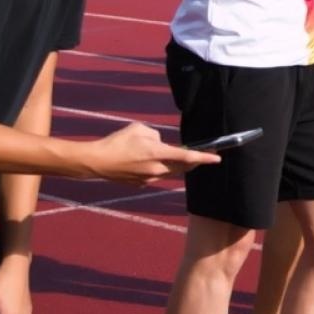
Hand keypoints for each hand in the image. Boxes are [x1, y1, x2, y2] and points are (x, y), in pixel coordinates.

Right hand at [84, 122, 220, 184]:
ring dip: (177, 166)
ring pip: (170, 173)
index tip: (217, 158)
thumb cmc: (117, 142)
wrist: (96, 162)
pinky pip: (157, 176)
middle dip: (194, 162)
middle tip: (201, 156)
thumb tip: (161, 143)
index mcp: (157, 153)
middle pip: (182, 168)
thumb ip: (156, 135)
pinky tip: (151, 163)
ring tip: (178, 157)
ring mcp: (148, 179)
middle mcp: (156, 169)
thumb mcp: (139, 129)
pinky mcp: (140, 184)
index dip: (204, 158)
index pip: (187, 157)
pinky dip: (160, 169)